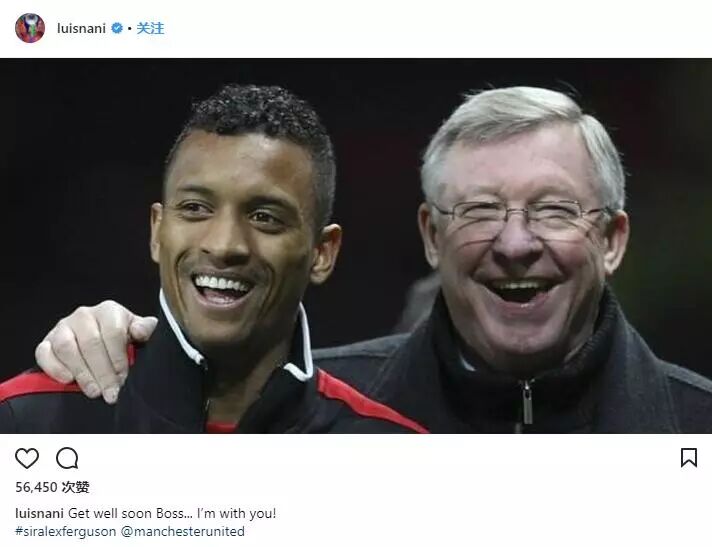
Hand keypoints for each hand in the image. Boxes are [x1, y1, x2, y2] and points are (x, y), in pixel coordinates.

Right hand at [35, 301, 156, 403]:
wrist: (100, 337)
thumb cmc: (122, 336)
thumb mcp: (137, 332)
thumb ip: (144, 330)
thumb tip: (142, 330)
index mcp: (109, 311)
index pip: (113, 333)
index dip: (118, 358)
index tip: (123, 378)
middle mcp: (84, 315)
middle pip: (91, 343)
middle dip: (102, 372)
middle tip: (109, 393)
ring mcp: (63, 327)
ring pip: (67, 348)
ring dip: (81, 373)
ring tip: (93, 391)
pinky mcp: (47, 341)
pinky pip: (44, 353)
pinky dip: (54, 368)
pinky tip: (68, 380)